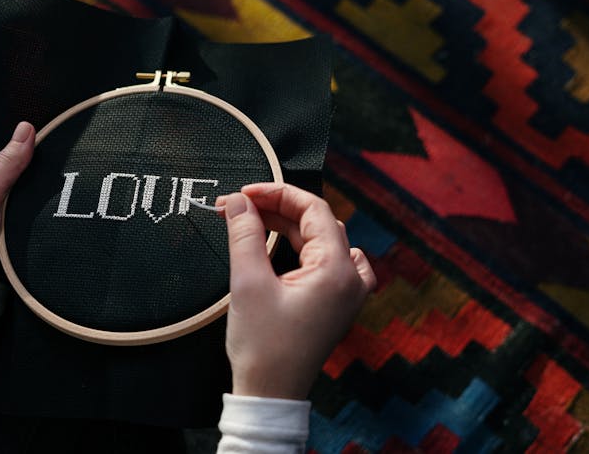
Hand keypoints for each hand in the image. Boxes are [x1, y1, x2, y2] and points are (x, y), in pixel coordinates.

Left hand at [0, 122, 34, 269]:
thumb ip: (5, 165)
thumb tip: (27, 129)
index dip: (20, 155)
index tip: (42, 157)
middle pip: (14, 175)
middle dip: (28, 182)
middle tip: (43, 186)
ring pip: (23, 196)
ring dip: (32, 203)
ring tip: (44, 204)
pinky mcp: (5, 231)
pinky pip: (26, 216)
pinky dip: (33, 218)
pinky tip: (44, 217)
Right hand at [216, 183, 375, 399]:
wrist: (270, 395)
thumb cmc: (263, 348)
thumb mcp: (248, 284)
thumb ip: (245, 235)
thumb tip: (239, 202)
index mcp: (338, 270)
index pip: (313, 210)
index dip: (277, 194)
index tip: (244, 193)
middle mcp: (350, 279)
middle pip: (317, 223)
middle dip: (276, 210)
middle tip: (238, 208)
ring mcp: (346, 293)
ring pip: (320, 240)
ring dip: (287, 227)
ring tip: (252, 221)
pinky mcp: (334, 304)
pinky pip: (325, 260)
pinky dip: (300, 247)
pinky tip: (282, 244)